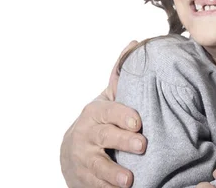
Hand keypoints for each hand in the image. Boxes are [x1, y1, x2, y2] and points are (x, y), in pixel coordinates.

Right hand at [60, 41, 146, 187]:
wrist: (73, 152)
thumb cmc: (101, 120)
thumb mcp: (109, 98)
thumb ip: (121, 75)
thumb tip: (135, 43)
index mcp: (96, 112)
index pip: (108, 112)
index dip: (122, 116)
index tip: (138, 122)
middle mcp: (86, 134)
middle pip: (104, 137)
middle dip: (122, 140)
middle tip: (142, 145)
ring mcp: (84, 158)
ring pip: (97, 165)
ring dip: (112, 172)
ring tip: (129, 180)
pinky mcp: (84, 179)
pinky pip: (94, 185)